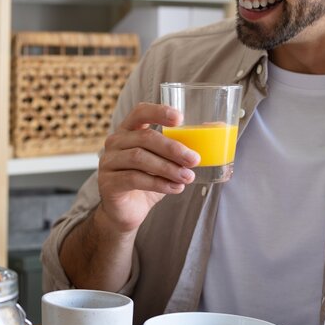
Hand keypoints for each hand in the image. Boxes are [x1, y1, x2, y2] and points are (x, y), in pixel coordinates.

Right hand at [95, 102, 199, 232]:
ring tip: (187, 177)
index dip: (159, 112)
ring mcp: (108, 162)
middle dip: (172, 148)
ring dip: (168, 168)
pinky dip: (158, 183)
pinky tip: (175, 188)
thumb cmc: (147, 181)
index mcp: (129, 131)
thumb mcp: (166, 162)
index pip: (140, 112)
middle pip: (144, 138)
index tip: (180, 119)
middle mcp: (115, 142)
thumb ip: (183, 147)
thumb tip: (215, 126)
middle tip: (194, 160)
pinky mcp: (108, 182)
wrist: (127, 211)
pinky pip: (134, 178)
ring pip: (139, 158)